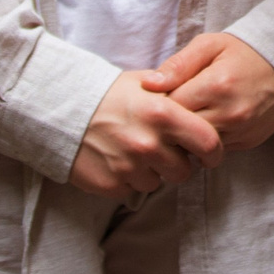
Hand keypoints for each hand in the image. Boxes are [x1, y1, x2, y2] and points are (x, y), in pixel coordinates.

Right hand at [67, 70, 222, 198]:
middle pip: (184, 171)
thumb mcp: (145, 84)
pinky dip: (129, 179)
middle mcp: (148, 143)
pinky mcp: (111, 185)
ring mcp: (129, 167)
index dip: (213, 151)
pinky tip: (116, 159)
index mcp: (163, 114)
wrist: (60, 109)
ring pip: (158, 182)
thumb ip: (176, 98)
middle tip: (163, 150)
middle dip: (178, 163)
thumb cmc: (108, 93)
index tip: (211, 154)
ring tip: (134, 150)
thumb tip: (204, 107)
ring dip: (152, 171)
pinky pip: (132, 190)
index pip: (208, 142)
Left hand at [143, 33, 273, 151]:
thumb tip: (148, 85)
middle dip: (171, 123)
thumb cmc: (243, 52)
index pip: (170, 107)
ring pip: (196, 146)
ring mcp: (240, 132)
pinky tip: (206, 122)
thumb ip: (178, 64)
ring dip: (187, 135)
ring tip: (188, 115)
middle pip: (181, 131)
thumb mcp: (210, 45)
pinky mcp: (247, 143)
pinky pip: (214, 150)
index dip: (160, 103)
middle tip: (171, 109)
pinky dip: (205, 140)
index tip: (161, 96)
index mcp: (217, 85)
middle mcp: (230, 113)